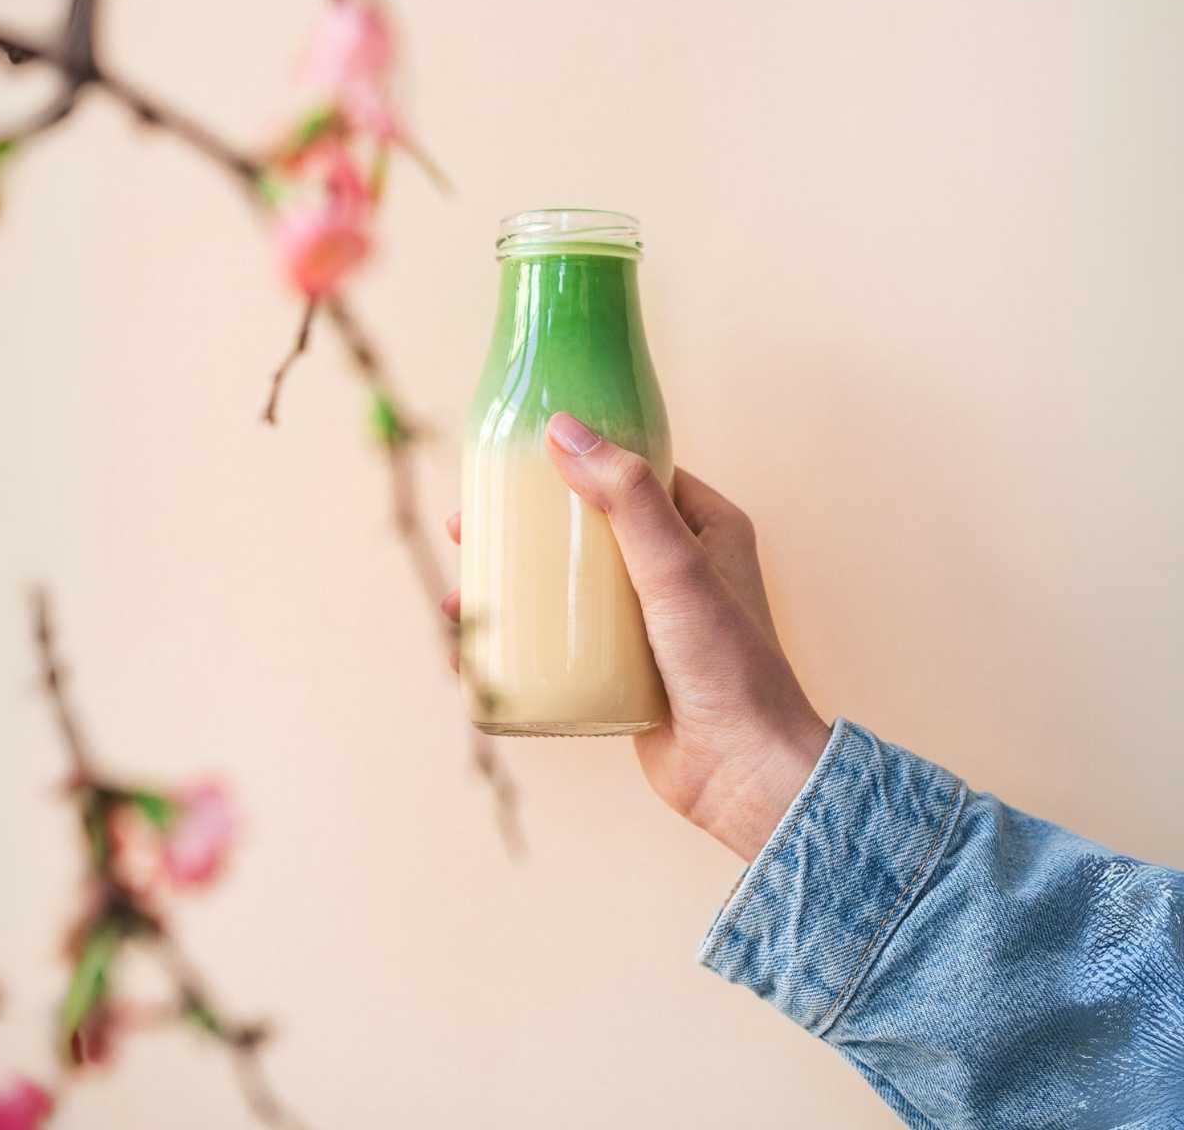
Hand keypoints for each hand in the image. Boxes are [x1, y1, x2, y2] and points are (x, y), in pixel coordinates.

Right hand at [442, 413, 830, 861]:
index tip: (512, 461)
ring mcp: (652, 621)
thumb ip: (627, 497)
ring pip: (567, 587)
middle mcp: (680, 569)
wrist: (745, 774)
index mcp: (707, 528)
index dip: (570, 463)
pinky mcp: (628, 669)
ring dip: (511, 587)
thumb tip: (565, 429)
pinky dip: (522, 640)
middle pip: (583, 530)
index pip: (630, 475)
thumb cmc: (727, 664)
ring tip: (458, 602)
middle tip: (464, 530)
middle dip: (521, 529)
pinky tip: (476, 652)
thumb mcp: (676, 567)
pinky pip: (567, 641)